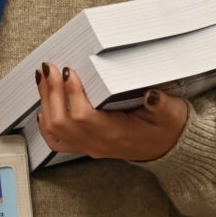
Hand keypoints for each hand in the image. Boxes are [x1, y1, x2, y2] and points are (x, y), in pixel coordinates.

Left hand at [34, 65, 188, 162]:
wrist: (167, 148)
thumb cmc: (168, 128)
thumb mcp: (172, 114)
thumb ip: (162, 105)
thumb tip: (152, 95)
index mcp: (116, 134)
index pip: (84, 116)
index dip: (72, 93)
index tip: (67, 71)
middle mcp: (98, 143)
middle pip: (62, 122)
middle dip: (51, 92)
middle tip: (49, 68)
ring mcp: (89, 146)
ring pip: (55, 129)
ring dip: (46, 102)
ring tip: (43, 78)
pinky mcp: (86, 145)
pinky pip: (57, 140)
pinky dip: (45, 123)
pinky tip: (44, 105)